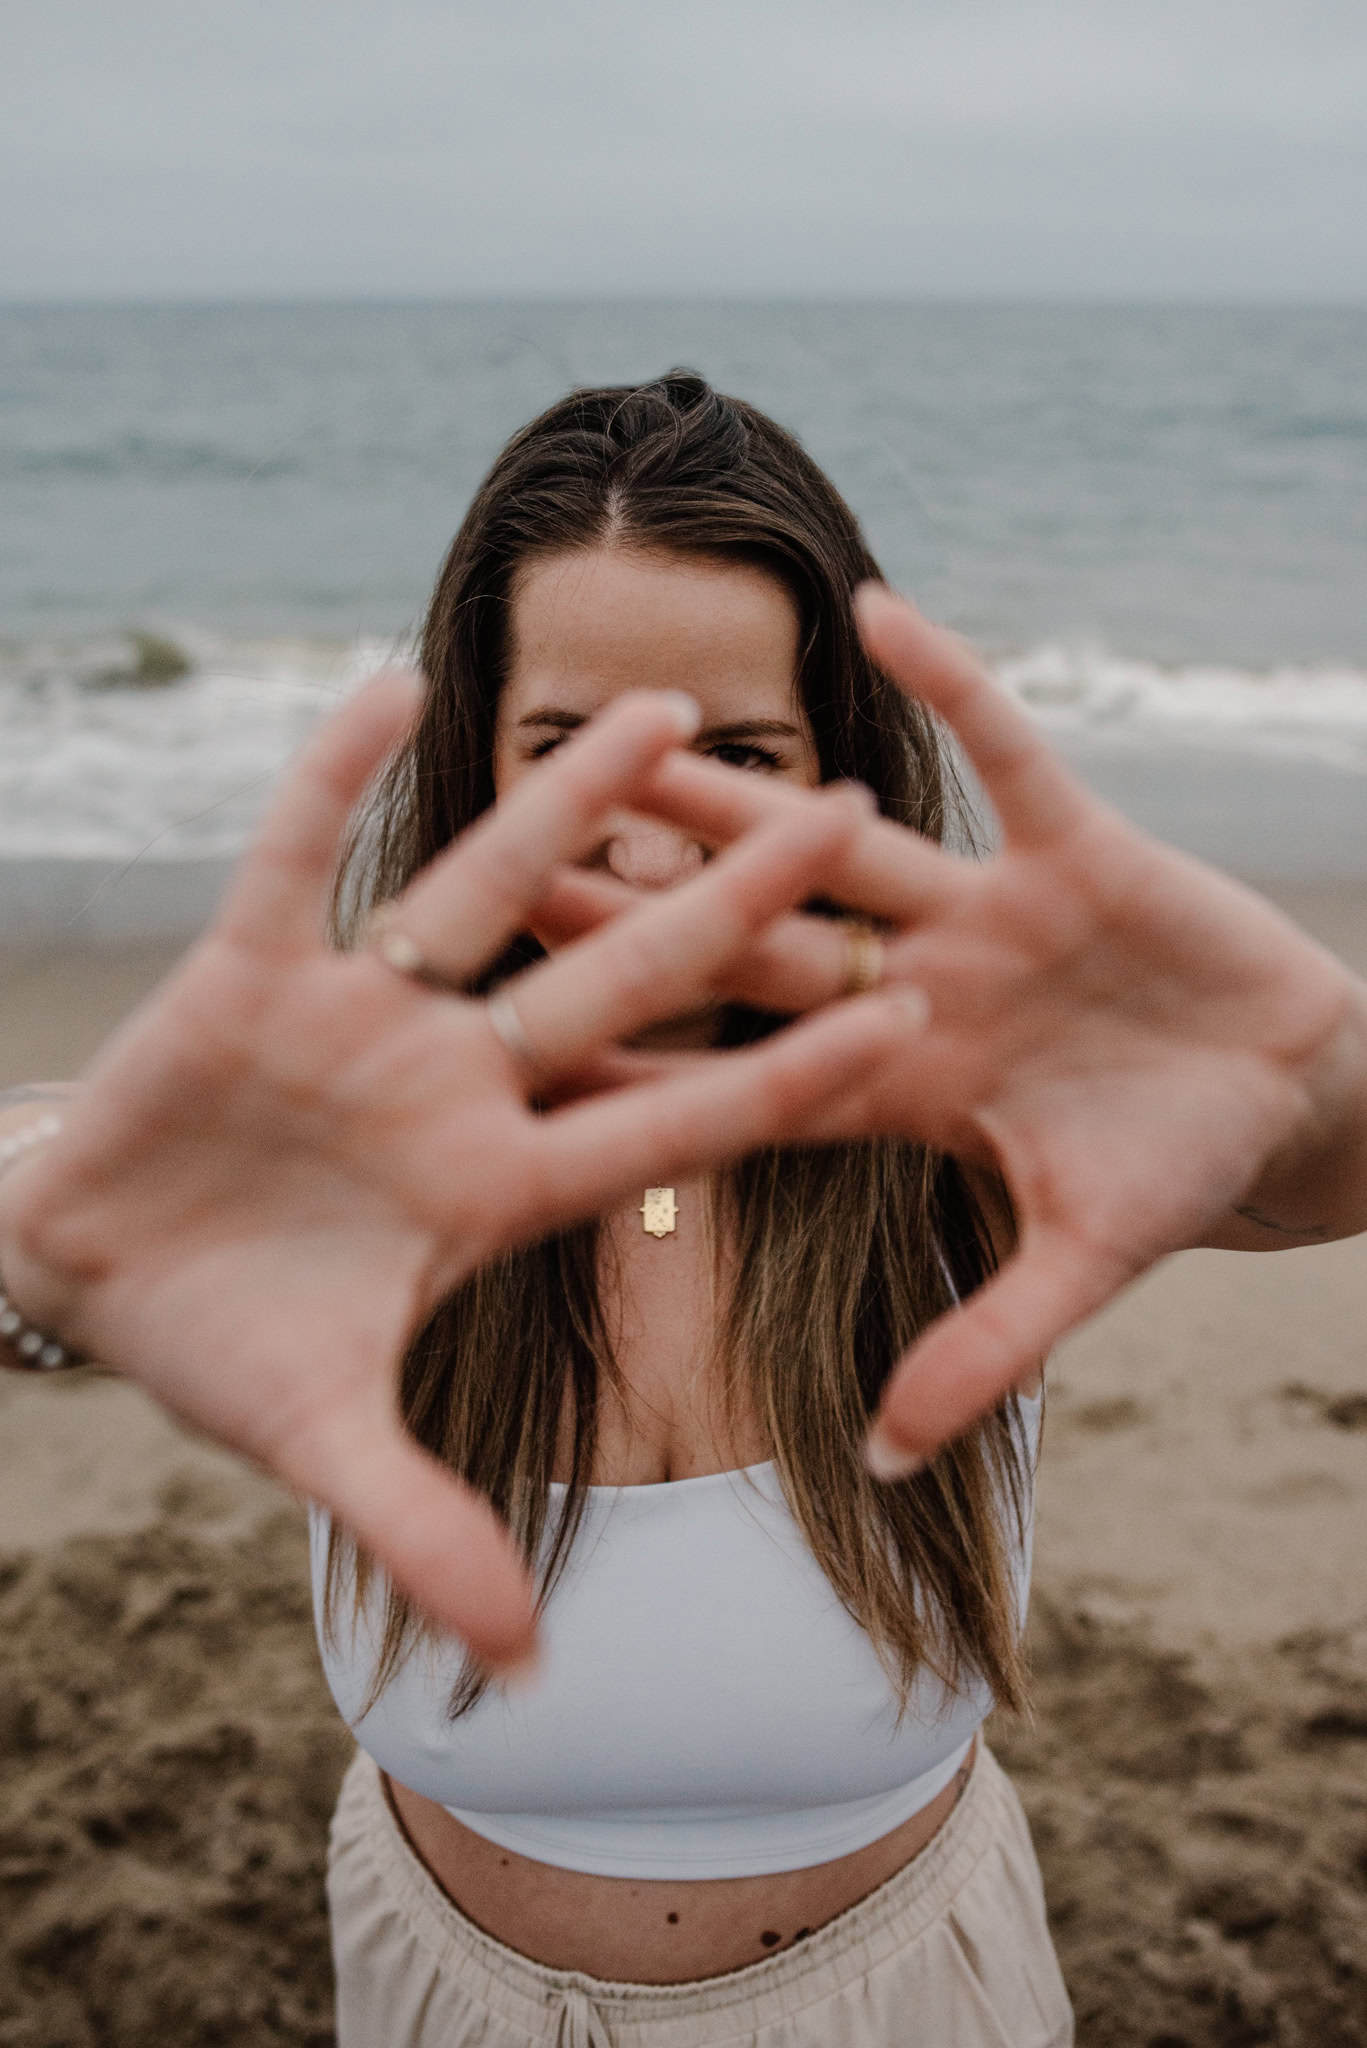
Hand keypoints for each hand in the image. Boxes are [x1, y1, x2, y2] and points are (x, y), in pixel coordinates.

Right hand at [0, 674, 896, 1667]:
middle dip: (729, 902)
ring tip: (670, 706)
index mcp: (497, 1184)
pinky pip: (298, 857)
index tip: (906, 1014)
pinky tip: (394, 691)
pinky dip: (334, 781)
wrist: (89, 1274)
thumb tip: (532, 1670)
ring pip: (484, 889)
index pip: (672, 1119)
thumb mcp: (326, 1444)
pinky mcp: (248, 970)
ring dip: (569, 804)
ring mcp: (358, 1015)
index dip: (785, 1073)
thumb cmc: (220, 1348)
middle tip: (855, 807)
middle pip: (619, 978)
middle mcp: (453, 1079)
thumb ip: (431, 1531)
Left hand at [540, 588, 1366, 1468]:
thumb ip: (982, 1352)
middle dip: (642, 915)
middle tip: (507, 869)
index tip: (513, 1064)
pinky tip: (878, 612)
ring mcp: (995, 913)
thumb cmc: (1175, 1176)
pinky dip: (957, 688)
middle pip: (758, 949)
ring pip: (849, 845)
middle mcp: (923, 989)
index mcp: (903, 1091)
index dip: (636, 1075)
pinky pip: (1011, 753)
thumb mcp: (1084, 1270)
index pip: (745, 1083)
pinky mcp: (1084, 845)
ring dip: (747, 793)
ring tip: (633, 734)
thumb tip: (882, 1462)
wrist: (1290, 1093)